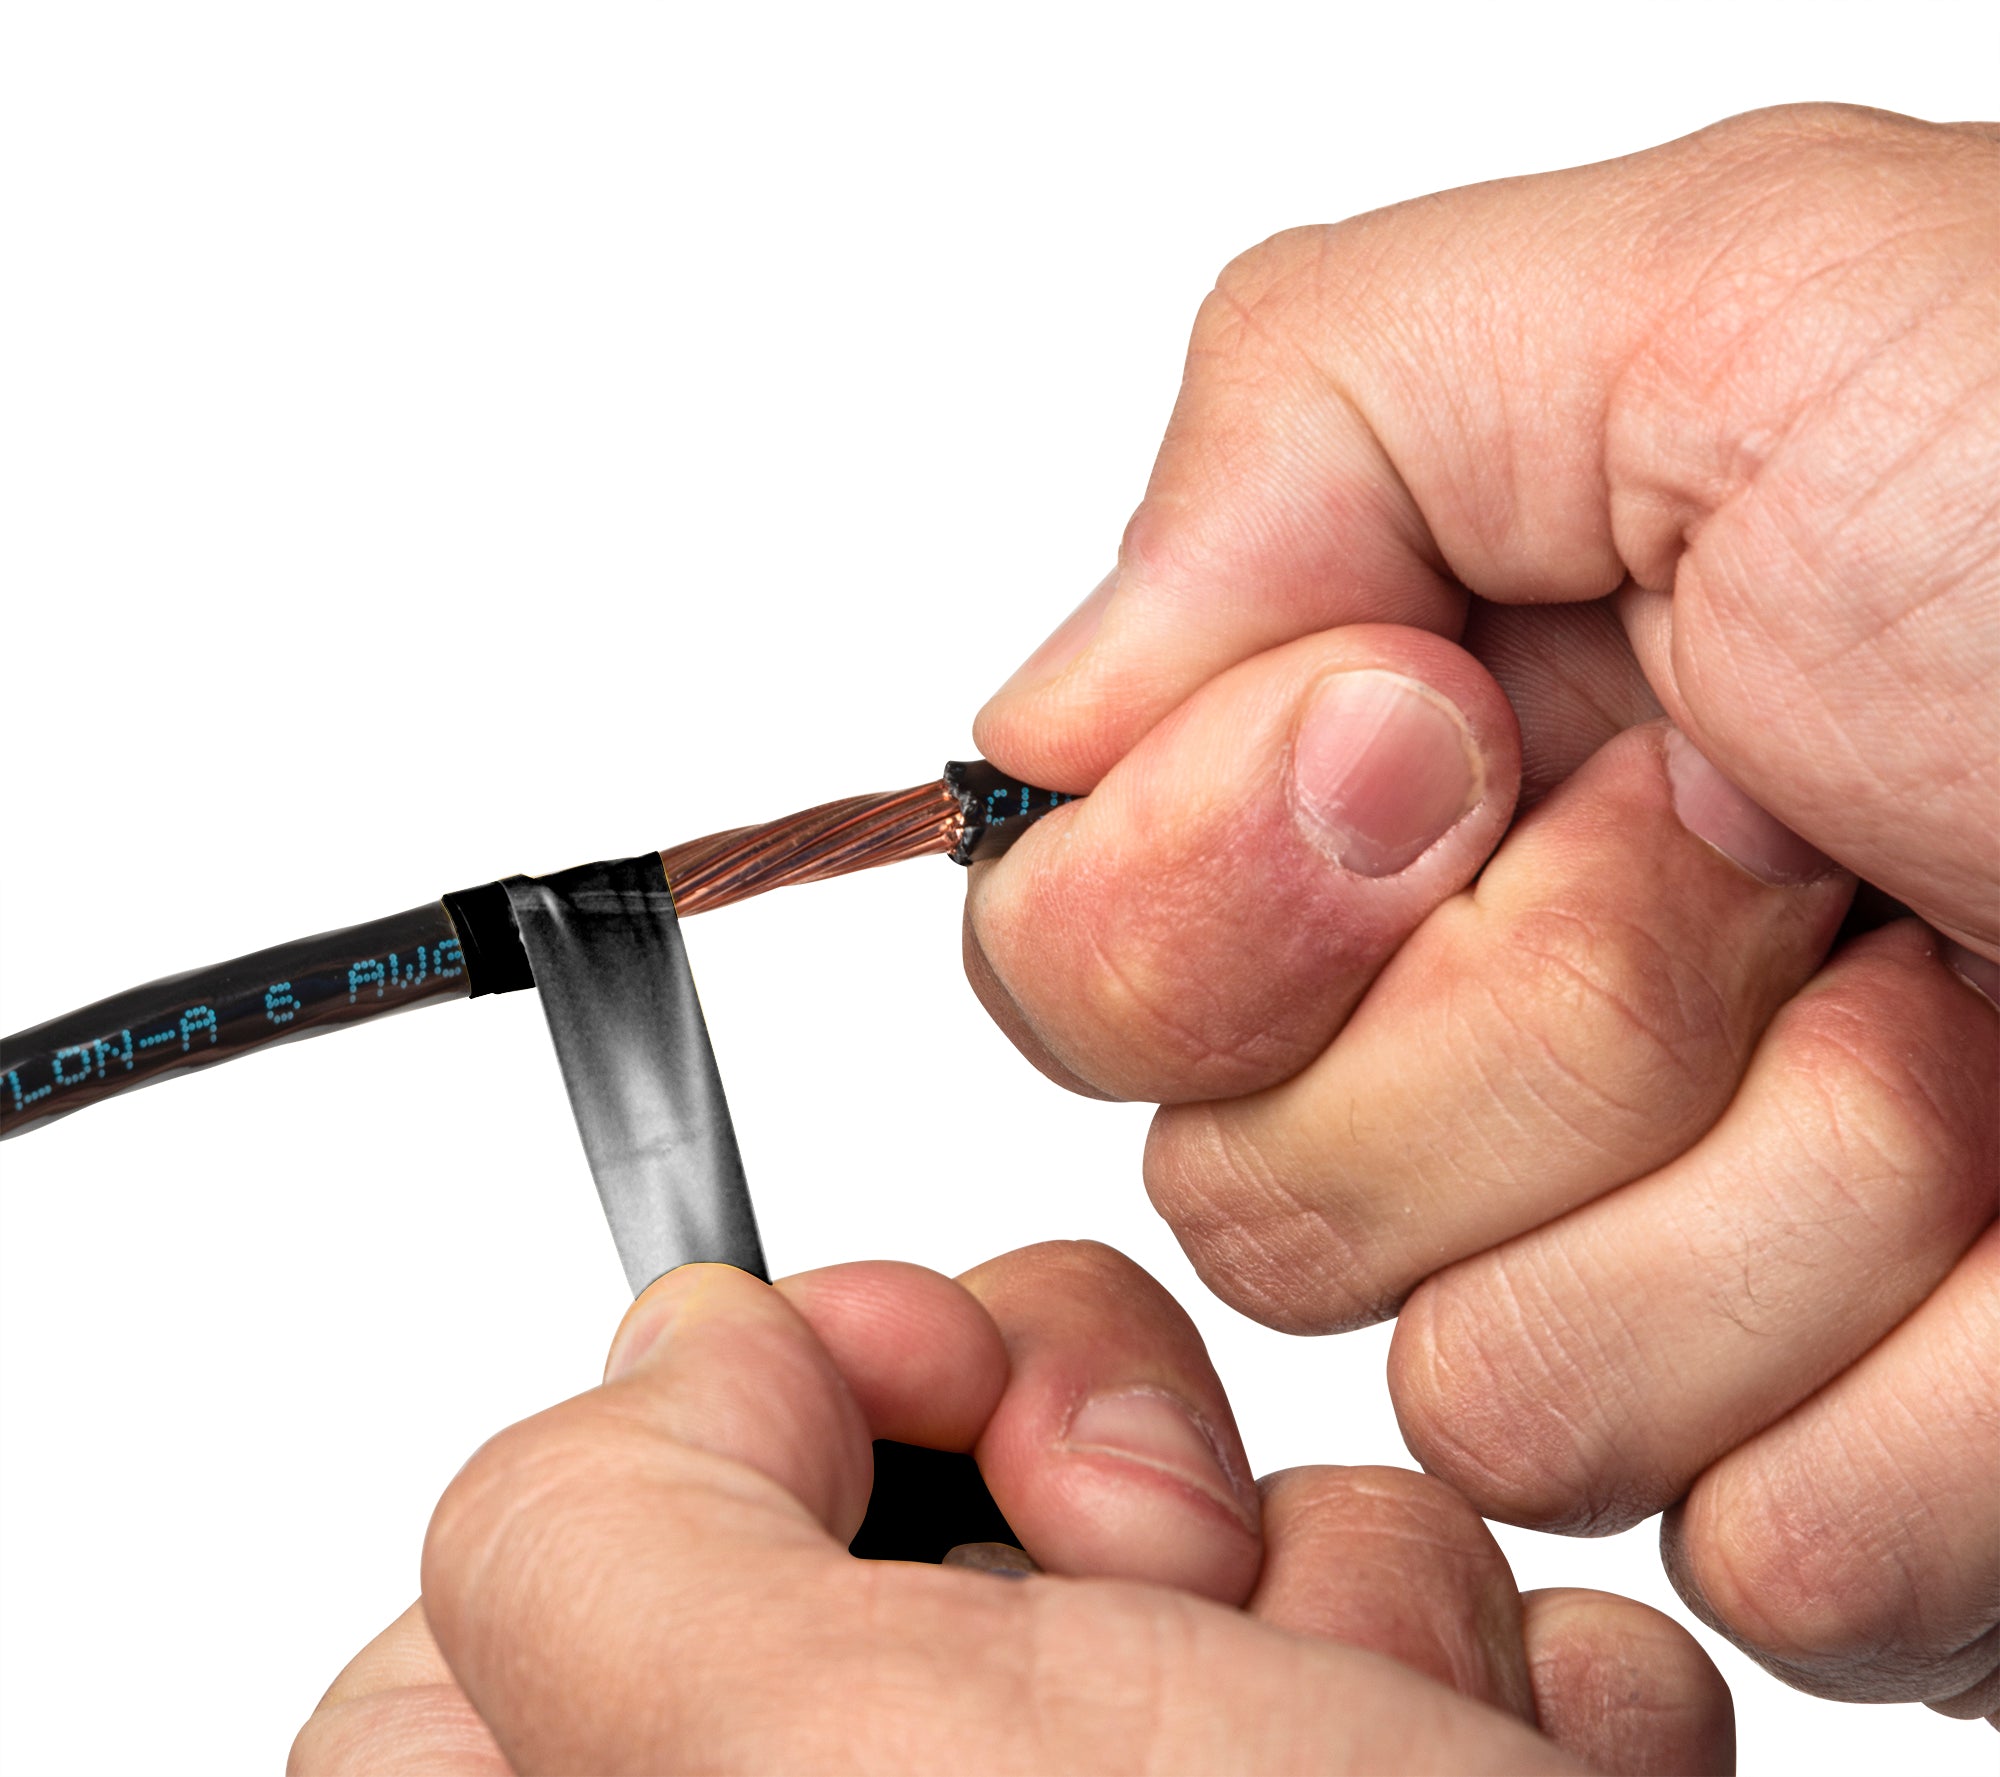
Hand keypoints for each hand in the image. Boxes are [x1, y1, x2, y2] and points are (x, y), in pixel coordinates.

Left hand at [289, 1246, 1729, 1773]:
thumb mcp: (792, 1776)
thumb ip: (599, 1534)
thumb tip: (694, 1353)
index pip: (611, 1513)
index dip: (772, 1386)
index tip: (918, 1383)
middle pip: (948, 1467)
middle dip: (1108, 1464)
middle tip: (1165, 1595)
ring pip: (1215, 1519)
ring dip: (1342, 1598)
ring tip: (1384, 1755)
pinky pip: (1431, 1619)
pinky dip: (1505, 1687)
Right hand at [965, 104, 1998, 1721]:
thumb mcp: (1710, 295)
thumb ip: (1296, 426)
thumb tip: (1052, 746)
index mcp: (1405, 796)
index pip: (1069, 967)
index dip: (1216, 888)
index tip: (1442, 749)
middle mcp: (1490, 1046)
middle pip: (1250, 1190)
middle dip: (1546, 1013)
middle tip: (1791, 848)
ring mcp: (1661, 1289)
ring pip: (1489, 1393)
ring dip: (1790, 1181)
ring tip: (1980, 1011)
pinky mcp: (1842, 1502)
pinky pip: (1747, 1558)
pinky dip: (1954, 1390)